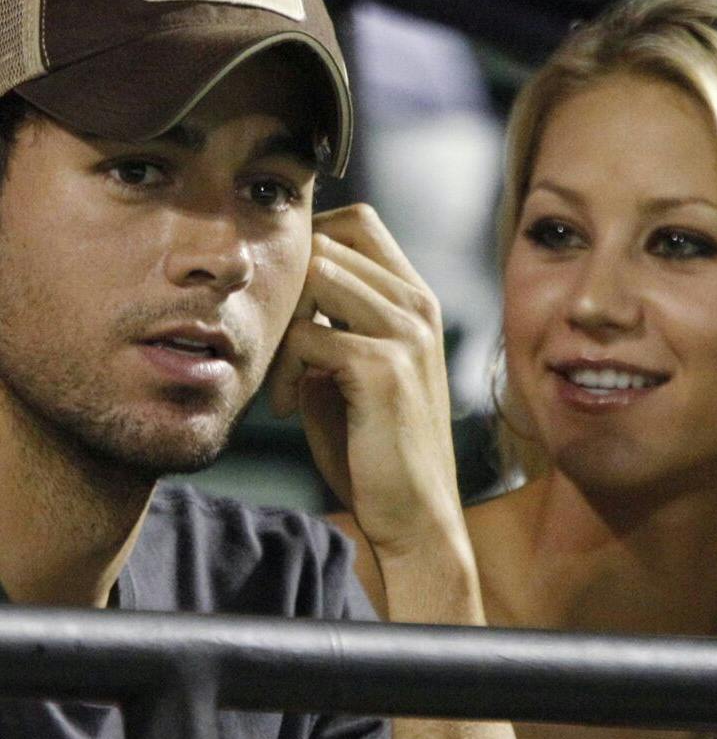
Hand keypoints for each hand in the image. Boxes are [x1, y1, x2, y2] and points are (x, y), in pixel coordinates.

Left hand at [270, 204, 464, 568]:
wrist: (415, 515)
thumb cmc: (376, 448)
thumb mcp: (354, 370)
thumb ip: (330, 322)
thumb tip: (281, 286)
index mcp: (416, 301)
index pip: (356, 223)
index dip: (308, 245)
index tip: (287, 306)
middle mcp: (419, 306)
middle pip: (329, 239)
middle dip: (286, 286)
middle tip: (277, 347)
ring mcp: (406, 333)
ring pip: (315, 275)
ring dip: (281, 324)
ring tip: (282, 378)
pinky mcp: (384, 368)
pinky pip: (306, 334)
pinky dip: (282, 369)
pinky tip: (287, 407)